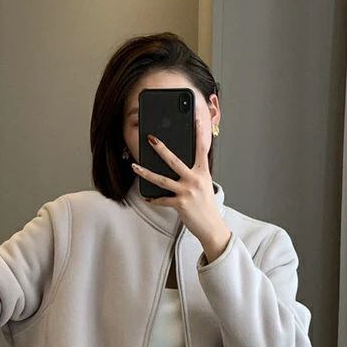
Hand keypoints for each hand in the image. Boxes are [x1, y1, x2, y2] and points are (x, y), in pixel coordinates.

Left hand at [131, 117, 231, 261]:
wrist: (212, 227)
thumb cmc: (206, 205)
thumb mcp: (204, 185)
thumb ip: (194, 173)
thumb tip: (178, 164)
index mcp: (203, 172)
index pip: (201, 149)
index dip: (199, 133)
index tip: (197, 119)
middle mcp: (195, 180)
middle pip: (174, 160)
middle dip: (161, 148)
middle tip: (150, 138)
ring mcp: (187, 191)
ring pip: (161, 179)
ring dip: (145, 172)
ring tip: (135, 166)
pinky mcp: (180, 204)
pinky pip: (162, 199)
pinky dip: (153, 199)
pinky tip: (147, 197)